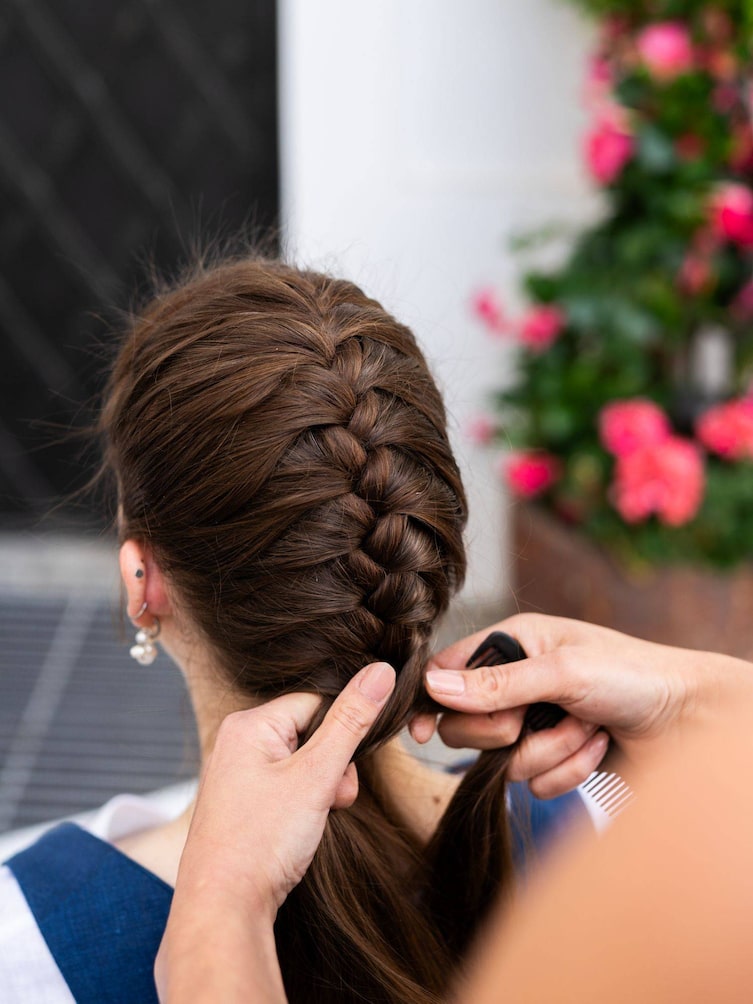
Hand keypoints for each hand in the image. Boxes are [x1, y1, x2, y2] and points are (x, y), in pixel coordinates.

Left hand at [179, 660, 395, 916]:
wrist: (223, 908)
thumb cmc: (260, 841)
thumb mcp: (317, 775)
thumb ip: (351, 721)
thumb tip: (380, 670)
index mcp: (247, 724)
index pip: (316, 701)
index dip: (341, 733)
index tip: (346, 768)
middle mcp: (235, 743)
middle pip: (308, 733)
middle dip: (332, 767)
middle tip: (331, 799)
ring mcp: (235, 775)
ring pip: (300, 763)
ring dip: (321, 788)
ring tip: (315, 818)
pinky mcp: (240, 804)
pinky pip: (284, 786)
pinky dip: (302, 804)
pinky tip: (298, 831)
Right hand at [412, 613, 752, 797]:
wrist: (691, 722)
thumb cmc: (633, 675)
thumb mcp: (561, 671)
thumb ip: (495, 684)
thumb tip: (432, 687)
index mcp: (515, 643)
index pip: (450, 671)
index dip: (431, 700)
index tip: (421, 731)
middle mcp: (520, 683)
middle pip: (468, 725)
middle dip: (504, 731)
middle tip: (535, 717)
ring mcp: (538, 723)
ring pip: (504, 761)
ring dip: (551, 750)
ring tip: (589, 727)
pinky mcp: (557, 758)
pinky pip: (537, 784)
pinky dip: (570, 770)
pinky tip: (600, 746)